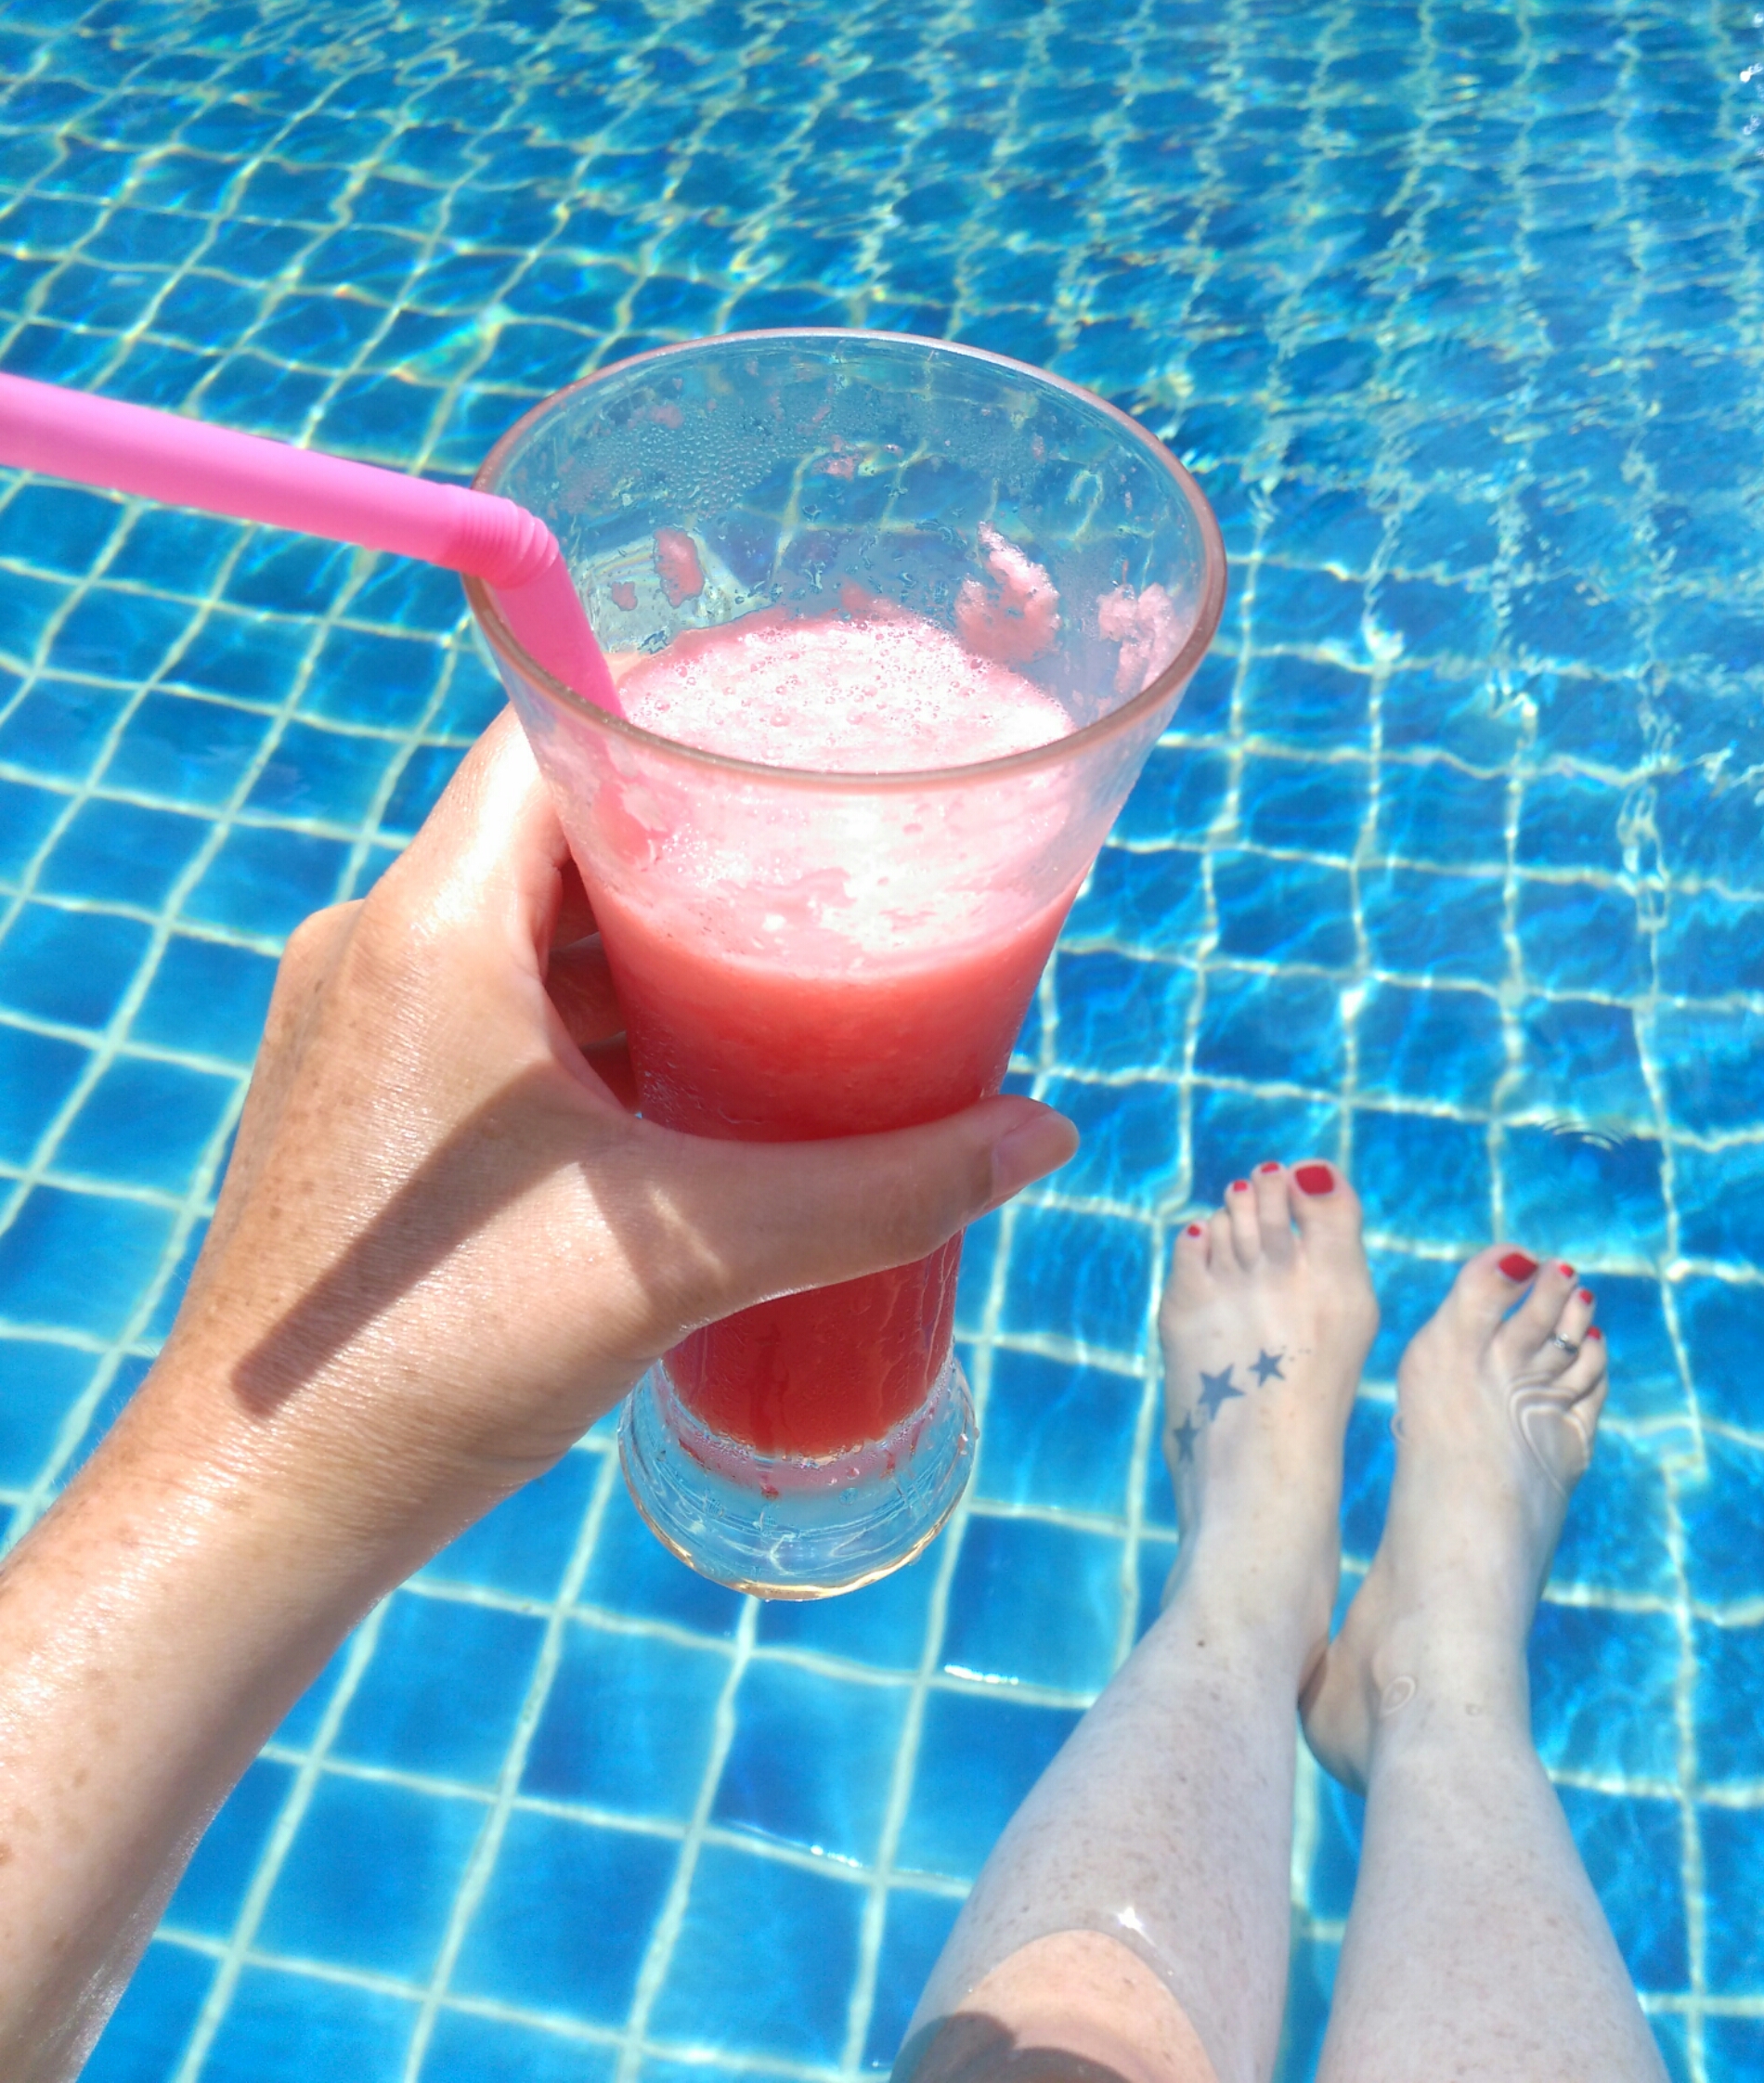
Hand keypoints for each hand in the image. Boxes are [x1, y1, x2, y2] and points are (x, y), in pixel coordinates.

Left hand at [134, 705, 1077, 1575]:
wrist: (257, 1507)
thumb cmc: (440, 1360)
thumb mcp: (681, 1256)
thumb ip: (874, 1189)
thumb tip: (1042, 1136)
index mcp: (433, 926)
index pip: (555, 735)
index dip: (677, 719)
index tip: (795, 750)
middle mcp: (374, 946)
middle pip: (556, 832)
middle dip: (694, 851)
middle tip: (827, 870)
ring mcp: (354, 1026)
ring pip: (525, 928)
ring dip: (646, 948)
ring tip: (781, 973)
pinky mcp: (356, 1101)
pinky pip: (488, 1005)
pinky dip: (589, 1019)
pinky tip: (687, 1082)